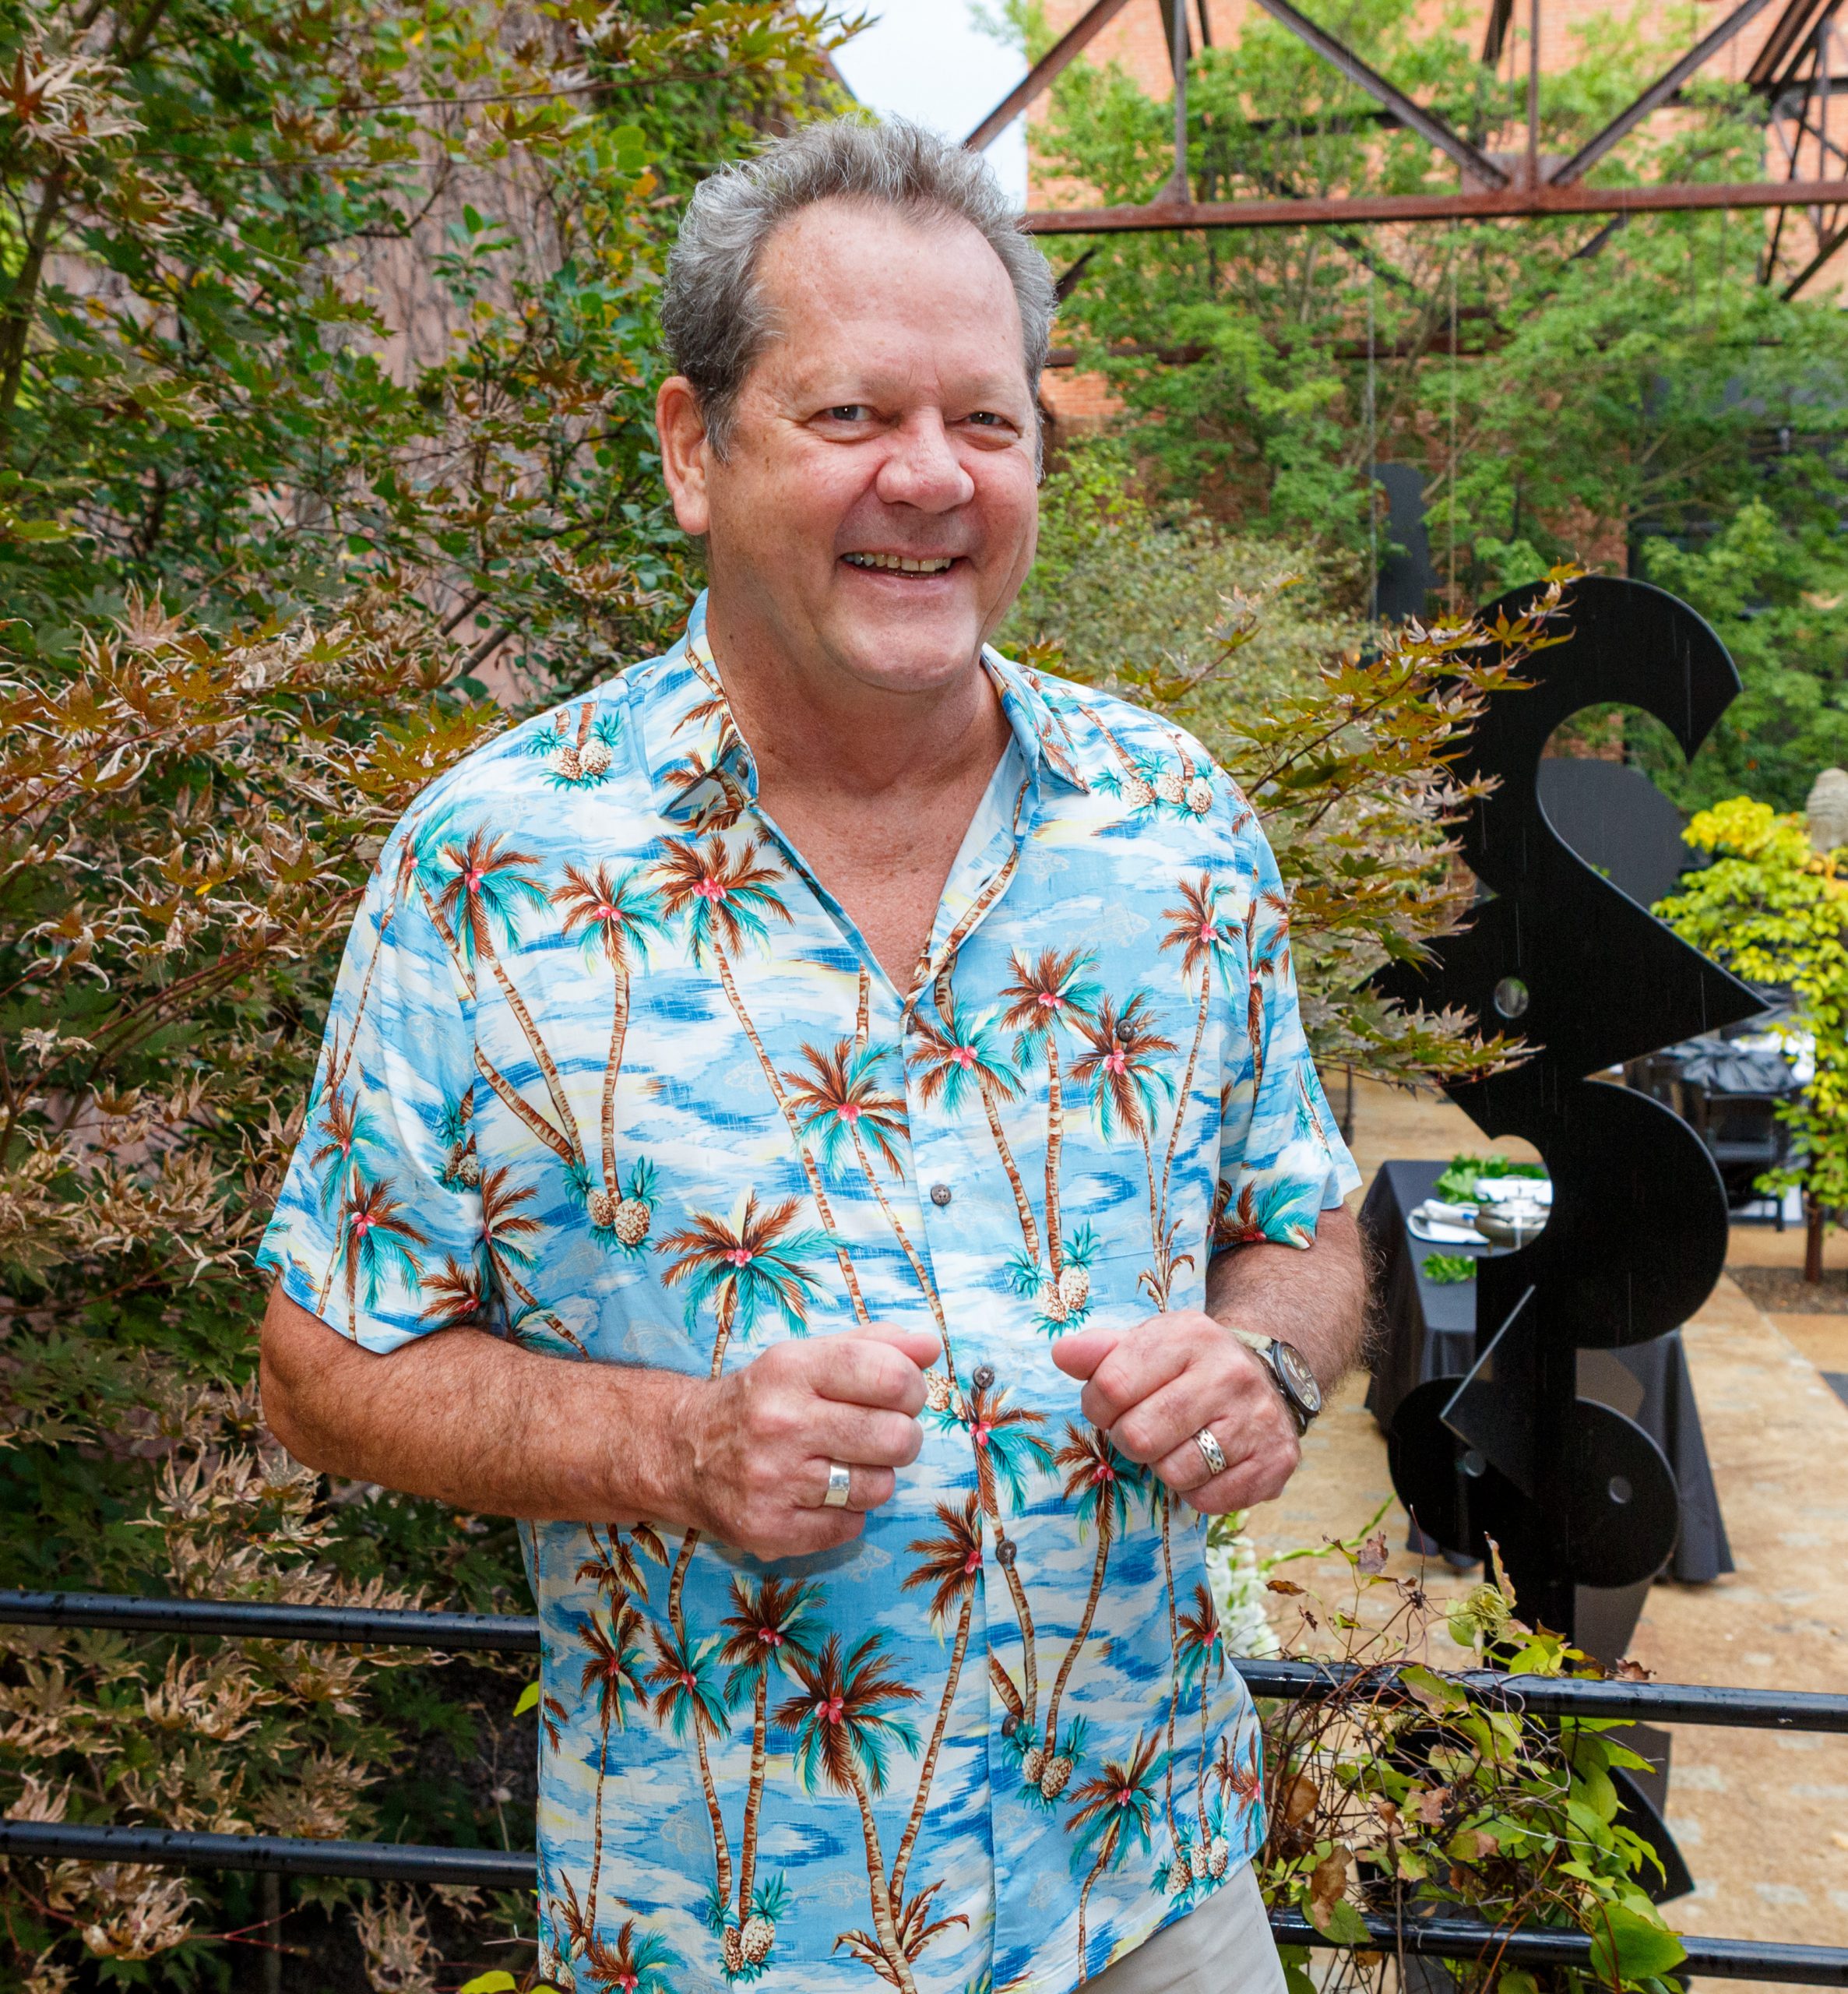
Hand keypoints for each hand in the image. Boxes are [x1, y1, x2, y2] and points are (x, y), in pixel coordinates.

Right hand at [667, 1326, 940, 1559]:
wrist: (681, 1450)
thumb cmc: (761, 1399)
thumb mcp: (806, 1356)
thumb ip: (872, 1346)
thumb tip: (930, 1348)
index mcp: (791, 1370)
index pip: (887, 1375)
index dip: (912, 1387)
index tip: (903, 1394)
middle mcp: (780, 1424)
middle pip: (895, 1437)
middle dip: (903, 1436)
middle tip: (883, 1434)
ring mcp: (773, 1482)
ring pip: (878, 1488)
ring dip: (874, 1478)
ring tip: (846, 1464)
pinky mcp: (769, 1530)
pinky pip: (850, 1527)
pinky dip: (846, 1514)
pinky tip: (821, 1495)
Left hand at [1051, 1311, 1300, 1513]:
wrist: (1267, 1379)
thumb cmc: (1188, 1366)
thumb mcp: (1147, 1343)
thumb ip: (1100, 1351)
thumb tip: (1061, 1354)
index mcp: (1189, 1336)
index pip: (1112, 1385)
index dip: (1097, 1406)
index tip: (1108, 1405)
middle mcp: (1229, 1373)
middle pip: (1139, 1436)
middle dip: (1128, 1440)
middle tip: (1141, 1430)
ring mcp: (1257, 1419)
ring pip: (1175, 1472)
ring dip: (1163, 1467)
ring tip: (1176, 1444)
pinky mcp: (1276, 1462)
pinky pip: (1210, 1500)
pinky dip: (1197, 1491)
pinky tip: (1206, 1464)